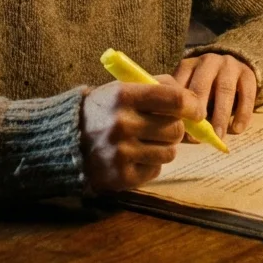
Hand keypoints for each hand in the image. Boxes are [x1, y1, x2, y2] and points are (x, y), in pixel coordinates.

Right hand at [79, 78, 201, 192]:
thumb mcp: (123, 89)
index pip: (173, 99)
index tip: (196, 111)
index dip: (192, 105)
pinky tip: (135, 156)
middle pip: (175, 128)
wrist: (66, 140)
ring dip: (164, 147)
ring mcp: (121, 152)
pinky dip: (151, 163)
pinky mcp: (121, 176)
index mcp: (123, 96)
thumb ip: (157, 87)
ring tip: (146, 141)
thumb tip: (192, 100)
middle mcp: (121, 124)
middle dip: (175, 128)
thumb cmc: (103, 111)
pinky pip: (156, 170)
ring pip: (169, 152)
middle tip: (163, 127)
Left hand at [173, 53, 257, 140]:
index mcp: (189, 65)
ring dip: (221, 115)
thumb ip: (186, 105)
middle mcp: (208, 62)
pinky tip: (237, 129)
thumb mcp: (191, 89)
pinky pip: (246, 94)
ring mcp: (229, 65)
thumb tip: (184, 133)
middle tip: (199, 132)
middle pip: (202, 85)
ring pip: (225, 90)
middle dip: (200, 110)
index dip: (180, 106)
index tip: (181, 127)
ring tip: (218, 135)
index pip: (181, 83)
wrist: (233, 69)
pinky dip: (242, 113)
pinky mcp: (248, 73)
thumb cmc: (205, 88)